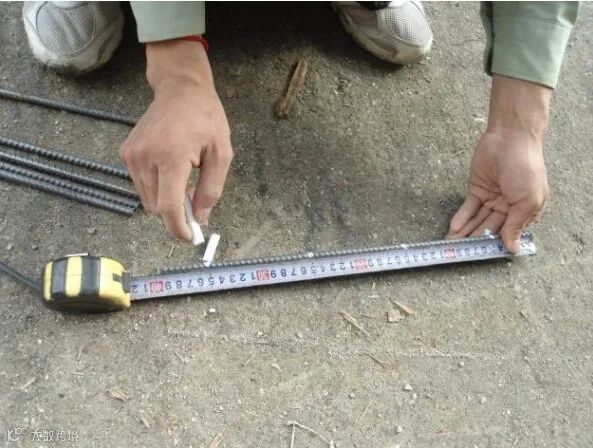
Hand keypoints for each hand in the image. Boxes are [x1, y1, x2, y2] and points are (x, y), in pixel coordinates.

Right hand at [119, 40, 231, 239]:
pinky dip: (156, 187)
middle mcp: (145, 157)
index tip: (189, 237)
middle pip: (156, 207)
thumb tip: (201, 218)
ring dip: (165, 200)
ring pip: (147, 199)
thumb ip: (211, 189)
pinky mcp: (126, 153)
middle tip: (195, 204)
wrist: (180, 89)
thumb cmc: (205, 118)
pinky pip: (141, 184)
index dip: (178, 228)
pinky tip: (170, 170)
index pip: (168, 207)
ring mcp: (132, 155)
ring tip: (184, 180)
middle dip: (176, 213)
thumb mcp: (221, 153)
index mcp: (171, 157)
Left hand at [447, 75, 551, 253]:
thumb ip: (516, 225)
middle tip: (461, 254)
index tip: (481, 257)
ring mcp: (492, 199)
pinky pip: (468, 208)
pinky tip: (454, 229)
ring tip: (452, 246)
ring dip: (465, 233)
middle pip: (490, 229)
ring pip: (477, 221)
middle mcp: (509, 208)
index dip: (495, 246)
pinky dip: (461, 218)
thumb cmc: (526, 167)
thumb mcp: (527, 200)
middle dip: (476, 242)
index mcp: (526, 212)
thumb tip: (513, 249)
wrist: (510, 138)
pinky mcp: (477, 190)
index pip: (508, 234)